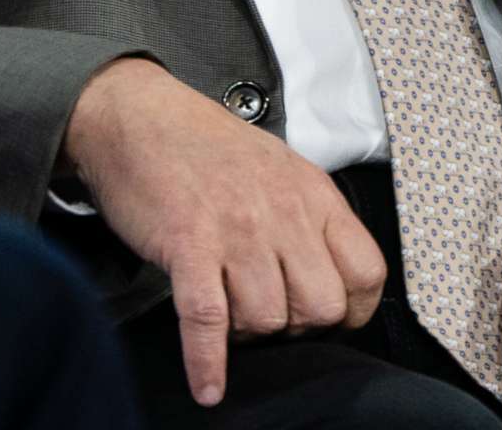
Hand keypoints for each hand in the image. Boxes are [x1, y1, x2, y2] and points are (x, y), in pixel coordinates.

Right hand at [62, 58, 384, 407]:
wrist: (135, 116)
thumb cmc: (204, 146)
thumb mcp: (280, 167)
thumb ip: (309, 217)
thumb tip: (327, 276)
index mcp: (312, 193)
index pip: (366, 272)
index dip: (351, 309)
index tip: (329, 319)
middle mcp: (282, 213)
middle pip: (321, 307)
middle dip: (296, 326)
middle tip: (267, 313)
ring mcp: (236, 229)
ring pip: (266, 319)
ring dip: (247, 332)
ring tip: (227, 313)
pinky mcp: (188, 245)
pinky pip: (208, 319)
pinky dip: (207, 362)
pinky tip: (208, 384)